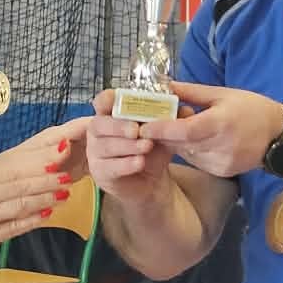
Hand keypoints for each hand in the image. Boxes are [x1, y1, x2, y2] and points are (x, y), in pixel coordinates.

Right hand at [0, 119, 84, 270]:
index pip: (14, 169)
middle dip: (48, 179)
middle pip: (21, 184)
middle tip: (67, 173)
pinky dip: (32, 220)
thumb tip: (16, 178)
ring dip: (45, 198)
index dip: (38, 163)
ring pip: (22, 204)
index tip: (56, 157)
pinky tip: (46, 215)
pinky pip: (15, 226)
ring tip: (64, 193)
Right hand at [87, 89, 181, 207]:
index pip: (102, 102)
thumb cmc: (153, 152)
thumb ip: (171, 121)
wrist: (152, 183)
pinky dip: (126, 164)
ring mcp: (96, 153)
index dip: (108, 99)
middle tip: (136, 129)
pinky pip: (109, 167)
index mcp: (111, 115)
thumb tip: (186, 109)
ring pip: (105, 146)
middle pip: (99, 124)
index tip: (119, 100)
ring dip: (127, 145)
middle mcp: (99, 132)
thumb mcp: (163, 133)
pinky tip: (140, 163)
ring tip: (146, 146)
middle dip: (118, 126)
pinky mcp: (100, 172)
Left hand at [140, 81, 282, 178]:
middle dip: (163, 134)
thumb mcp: (223, 94)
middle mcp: (220, 146)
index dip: (161, 129)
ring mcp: (221, 162)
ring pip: (186, 153)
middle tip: (148, 123)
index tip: (143, 125)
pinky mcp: (222, 171)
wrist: (281, 137)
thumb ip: (192, 92)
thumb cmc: (252, 109)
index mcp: (220, 123)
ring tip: (173, 128)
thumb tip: (166, 85)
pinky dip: (190, 150)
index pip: (184, 130)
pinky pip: (196, 161)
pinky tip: (195, 140)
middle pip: (180, 143)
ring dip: (175, 142)